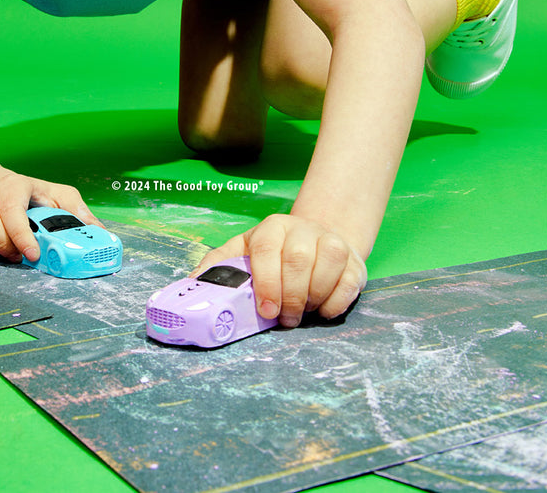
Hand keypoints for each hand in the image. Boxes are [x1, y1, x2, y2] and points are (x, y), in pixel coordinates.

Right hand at [0, 173, 95, 262]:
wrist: (1, 188)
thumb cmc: (35, 197)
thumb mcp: (61, 196)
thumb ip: (78, 211)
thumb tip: (99, 232)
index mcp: (14, 184)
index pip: (11, 206)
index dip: (20, 233)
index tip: (32, 255)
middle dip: (2, 243)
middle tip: (17, 257)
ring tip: (3, 256)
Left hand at [193, 214, 366, 326]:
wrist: (315, 240)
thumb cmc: (273, 254)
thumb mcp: (243, 253)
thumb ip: (218, 266)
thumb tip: (191, 283)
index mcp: (271, 228)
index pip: (266, 250)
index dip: (266, 283)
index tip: (266, 311)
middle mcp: (303, 229)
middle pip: (297, 259)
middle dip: (289, 296)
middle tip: (285, 318)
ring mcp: (331, 241)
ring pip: (328, 265)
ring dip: (313, 297)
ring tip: (303, 312)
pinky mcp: (354, 260)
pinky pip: (350, 281)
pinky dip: (336, 302)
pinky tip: (323, 310)